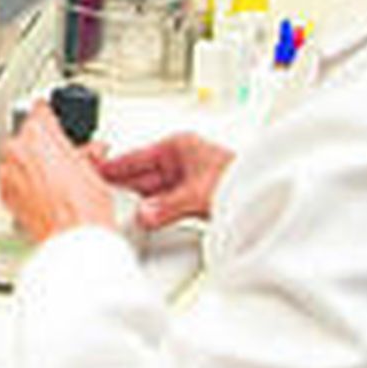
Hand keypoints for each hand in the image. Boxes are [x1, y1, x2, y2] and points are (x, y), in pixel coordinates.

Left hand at [0, 101, 115, 244]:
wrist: (72, 238)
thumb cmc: (83, 206)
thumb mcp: (93, 169)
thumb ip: (85, 153)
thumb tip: (88, 151)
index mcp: (38, 135)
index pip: (40, 110)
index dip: (51, 115)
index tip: (53, 116)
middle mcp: (16, 150)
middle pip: (29, 137)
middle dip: (46, 146)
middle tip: (65, 159)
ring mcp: (8, 173)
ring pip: (19, 159)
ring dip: (33, 165)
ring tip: (56, 180)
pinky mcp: (6, 195)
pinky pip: (14, 181)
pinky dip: (25, 184)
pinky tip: (44, 194)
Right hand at [98, 132, 232, 229]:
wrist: (273, 195)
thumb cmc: (245, 179)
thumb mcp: (199, 193)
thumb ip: (167, 206)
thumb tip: (144, 215)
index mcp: (179, 146)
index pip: (136, 157)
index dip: (114, 166)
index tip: (93, 173)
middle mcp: (181, 161)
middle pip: (141, 175)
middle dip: (122, 187)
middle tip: (97, 196)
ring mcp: (186, 181)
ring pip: (151, 192)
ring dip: (138, 204)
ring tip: (116, 213)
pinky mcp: (192, 200)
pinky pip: (162, 206)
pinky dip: (152, 214)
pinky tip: (142, 221)